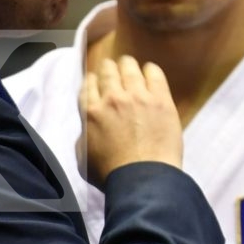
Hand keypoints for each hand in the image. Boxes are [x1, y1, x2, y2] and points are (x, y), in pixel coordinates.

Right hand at [81, 55, 183, 187]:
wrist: (143, 178)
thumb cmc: (111, 174)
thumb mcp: (83, 158)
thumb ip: (84, 136)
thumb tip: (89, 128)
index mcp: (90, 112)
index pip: (88, 84)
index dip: (93, 80)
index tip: (98, 82)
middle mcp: (111, 99)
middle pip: (108, 71)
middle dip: (109, 69)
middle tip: (114, 70)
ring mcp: (137, 97)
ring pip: (129, 68)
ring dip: (128, 65)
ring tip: (130, 66)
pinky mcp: (160, 100)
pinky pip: (154, 74)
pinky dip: (151, 70)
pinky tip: (150, 70)